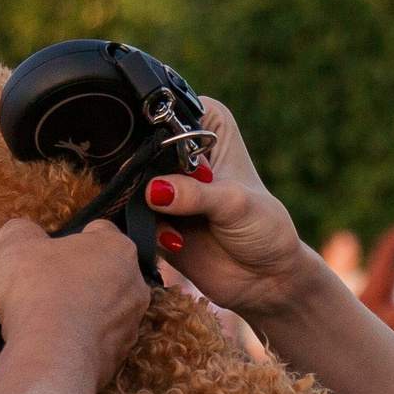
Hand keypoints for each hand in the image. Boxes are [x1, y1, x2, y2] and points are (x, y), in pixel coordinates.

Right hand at [0, 216, 149, 386]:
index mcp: (118, 250)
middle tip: (43, 286)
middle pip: (103, 275)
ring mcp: (130, 325)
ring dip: (73, 314)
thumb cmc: (40, 289)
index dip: (74, 237)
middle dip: (75, 279)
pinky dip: (70, 343)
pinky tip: (43, 345)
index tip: (53, 249)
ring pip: (98, 313)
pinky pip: (90, 344)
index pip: (101, 232)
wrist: (52, 355)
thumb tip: (19, 232)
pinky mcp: (118, 358)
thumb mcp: (17, 244)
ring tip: (38, 321)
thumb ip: (19, 231)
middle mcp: (134, 287)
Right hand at [134, 99, 317, 315]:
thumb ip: (196, 194)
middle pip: (138, 147)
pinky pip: (129, 214)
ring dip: (146, 206)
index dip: (158, 134)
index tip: (164, 163)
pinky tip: (176, 243)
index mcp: (206, 126)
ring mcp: (163, 184)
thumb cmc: (264, 229)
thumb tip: (155, 191)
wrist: (264, 278)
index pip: (167, 115)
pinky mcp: (151, 216)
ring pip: (129, 182)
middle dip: (145, 174)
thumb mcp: (236, 204)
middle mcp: (179, 150)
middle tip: (163, 200)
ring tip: (178, 229)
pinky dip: (147, 228)